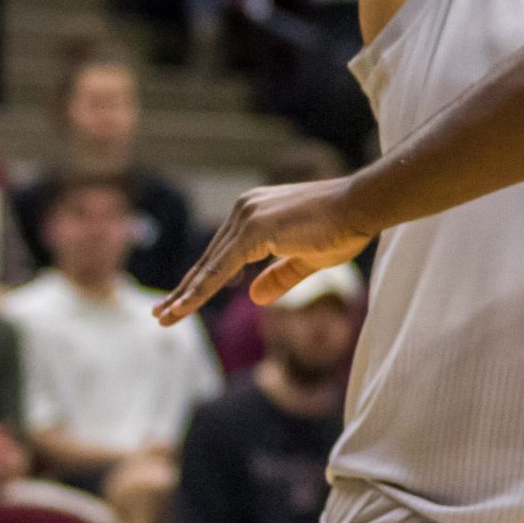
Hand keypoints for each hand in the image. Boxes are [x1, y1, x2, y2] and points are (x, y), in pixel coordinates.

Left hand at [156, 177, 369, 323]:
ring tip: (165, 318)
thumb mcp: (308, 260)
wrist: (363, 205)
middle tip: (160, 315)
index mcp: (255, 213)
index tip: (180, 302)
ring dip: (186, 294)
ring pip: (211, 266)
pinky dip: (202, 289)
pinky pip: (222, 267)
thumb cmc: (344, 228)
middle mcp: (245, 209)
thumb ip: (279, 277)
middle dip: (184, 290)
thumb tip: (252, 297)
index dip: (201, 282)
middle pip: (209, 260)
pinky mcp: (254, 227)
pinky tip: (184, 306)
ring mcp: (247, 216)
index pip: (221, 255)